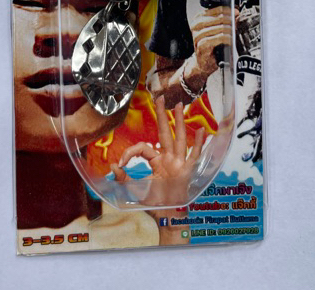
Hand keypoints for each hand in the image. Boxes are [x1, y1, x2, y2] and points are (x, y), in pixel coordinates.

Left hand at [111, 97, 205, 211]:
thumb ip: (123, 178)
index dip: (130, 152)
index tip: (119, 164)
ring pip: (180, 138)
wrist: (167, 217)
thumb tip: (112, 165)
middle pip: (165, 132)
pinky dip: (199, 143)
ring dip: (180, 122)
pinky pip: (194, 155)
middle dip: (162, 115)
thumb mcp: (134, 190)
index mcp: (156, 161)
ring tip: (179, 106)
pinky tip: (202, 130)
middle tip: (160, 98)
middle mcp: (169, 159)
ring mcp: (179, 163)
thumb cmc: (153, 204)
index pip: (144, 147)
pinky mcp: (187, 171)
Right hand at [190, 6, 232, 77]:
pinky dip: (225, 38)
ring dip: (227, 28)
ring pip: (216, 28)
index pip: (213, 10)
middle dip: (228, 18)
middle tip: (236, 19)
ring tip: (234, 29)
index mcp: (198, 20)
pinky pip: (216, 39)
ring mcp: (198, 37)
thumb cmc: (209, 46)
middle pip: (215, 18)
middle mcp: (196, 27)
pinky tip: (230, 38)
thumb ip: (223, 22)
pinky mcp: (201, 46)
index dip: (226, 10)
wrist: (203, 63)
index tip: (235, 11)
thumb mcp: (215, 31)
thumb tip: (235, 15)